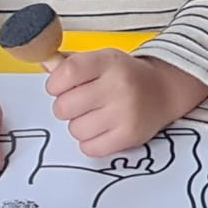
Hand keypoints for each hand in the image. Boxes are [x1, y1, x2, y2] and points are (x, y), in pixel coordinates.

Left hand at [46, 49, 207, 157]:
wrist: (164, 90)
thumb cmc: (126, 76)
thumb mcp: (102, 60)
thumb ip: (71, 63)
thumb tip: (43, 64)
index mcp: (109, 62)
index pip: (66, 73)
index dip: (55, 84)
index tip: (61, 86)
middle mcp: (118, 86)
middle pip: (64, 106)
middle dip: (66, 107)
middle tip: (81, 103)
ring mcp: (125, 113)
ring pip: (75, 129)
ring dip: (80, 124)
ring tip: (96, 115)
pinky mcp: (129, 136)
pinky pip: (89, 148)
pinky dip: (91, 142)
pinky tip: (103, 129)